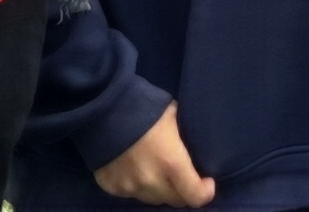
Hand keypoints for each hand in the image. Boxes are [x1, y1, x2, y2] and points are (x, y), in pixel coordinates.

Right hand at [93, 105, 217, 206]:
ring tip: (156, 171)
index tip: (206, 181)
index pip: (196, 196)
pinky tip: (134, 169)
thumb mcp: (173, 118)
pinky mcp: (112, 187)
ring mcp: (129, 186)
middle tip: (182, 176)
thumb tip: (193, 148)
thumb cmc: (143, 107)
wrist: (101, 108)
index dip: (205, 191)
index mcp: (172, 163)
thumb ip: (184, 138)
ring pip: (153, 199)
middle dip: (183, 190)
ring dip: (159, 189)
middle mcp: (151, 180)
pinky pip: (131, 194)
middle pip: (175, 200)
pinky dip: (137, 186)